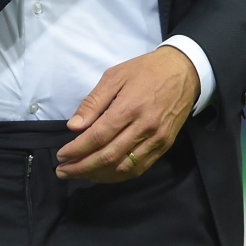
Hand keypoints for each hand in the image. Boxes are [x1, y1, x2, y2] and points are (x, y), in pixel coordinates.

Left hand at [55, 46, 199, 182]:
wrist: (184, 71)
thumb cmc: (145, 70)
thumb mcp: (114, 76)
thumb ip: (93, 102)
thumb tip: (74, 126)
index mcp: (129, 107)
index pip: (97, 137)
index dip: (76, 150)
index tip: (61, 155)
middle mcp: (144, 128)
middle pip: (108, 156)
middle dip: (82, 168)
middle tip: (63, 171)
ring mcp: (156, 140)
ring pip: (123, 167)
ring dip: (98, 175)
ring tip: (79, 174)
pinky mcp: (164, 146)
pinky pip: (139, 168)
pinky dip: (119, 175)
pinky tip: (104, 174)